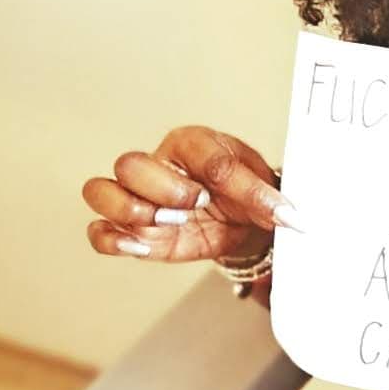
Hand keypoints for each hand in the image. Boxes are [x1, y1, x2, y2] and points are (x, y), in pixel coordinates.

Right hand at [82, 124, 305, 268]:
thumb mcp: (261, 186)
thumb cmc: (245, 192)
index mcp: (189, 143)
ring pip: (100, 191)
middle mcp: (157, 166)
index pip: (191, 150)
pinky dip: (110, 239)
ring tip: (168, 223)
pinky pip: (99, 232)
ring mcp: (139, 198)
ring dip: (131, 210)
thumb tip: (289, 217)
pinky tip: (138, 246)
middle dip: (164, 189)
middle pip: (130, 164)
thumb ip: (267, 197)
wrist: (244, 221)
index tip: (237, 196)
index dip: (213, 176)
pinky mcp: (135, 231)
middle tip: (196, 205)